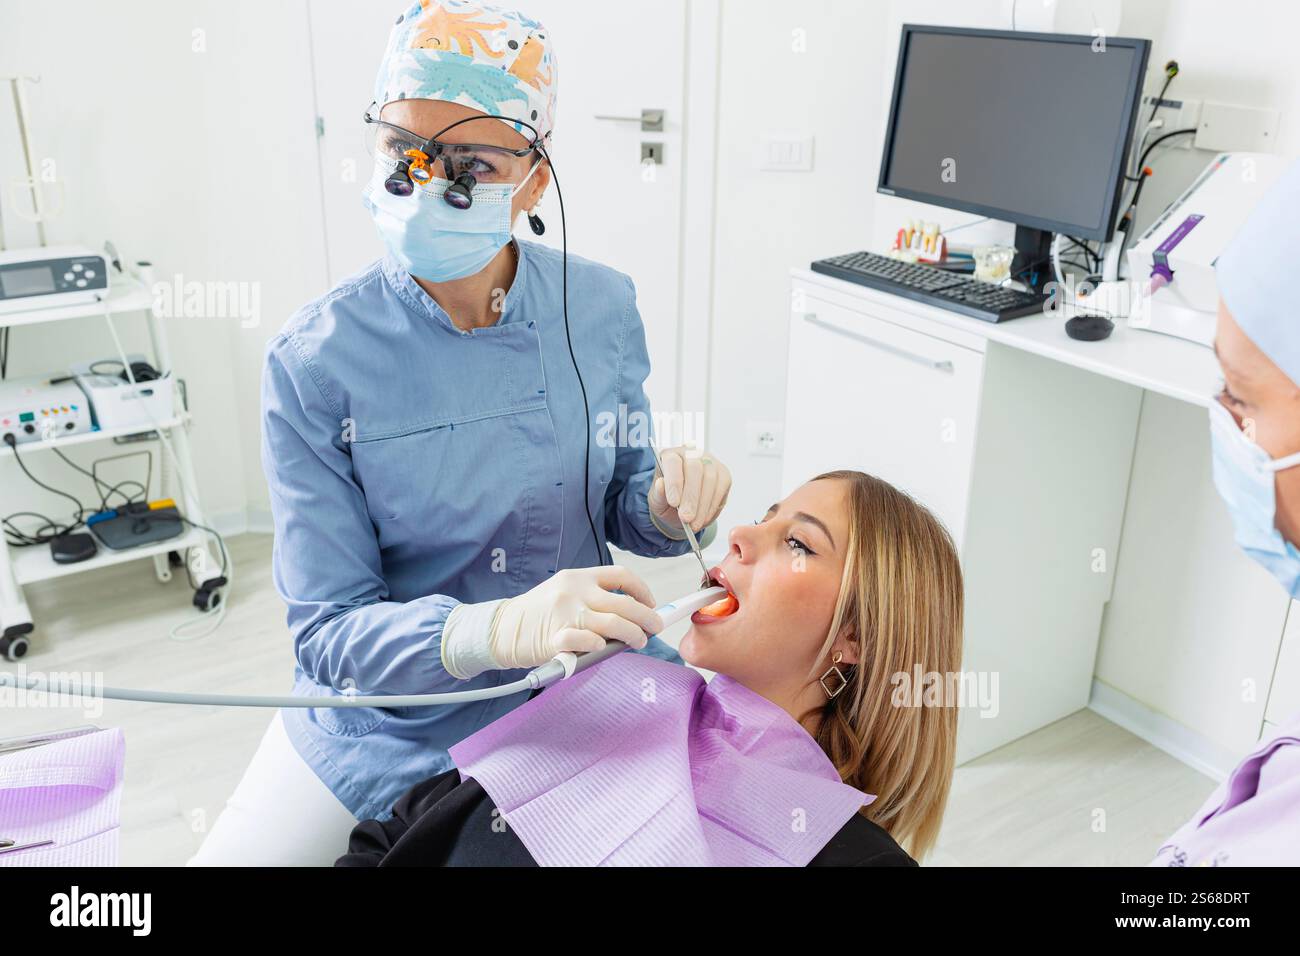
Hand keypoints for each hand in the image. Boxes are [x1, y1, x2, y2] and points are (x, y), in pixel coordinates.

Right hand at [487, 566, 663, 668]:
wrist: (502, 628)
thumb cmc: (539, 614)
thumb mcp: (565, 593)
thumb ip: (593, 600)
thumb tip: (632, 617)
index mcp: (579, 577)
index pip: (622, 576)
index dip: (643, 590)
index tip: (651, 604)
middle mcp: (575, 591)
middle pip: (624, 603)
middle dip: (647, 618)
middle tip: (655, 628)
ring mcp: (566, 613)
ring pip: (614, 623)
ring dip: (633, 635)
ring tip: (638, 642)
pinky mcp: (556, 637)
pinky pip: (588, 641)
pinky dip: (601, 646)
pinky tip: (604, 648)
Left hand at [648, 446, 731, 533]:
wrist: (680, 508)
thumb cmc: (667, 500)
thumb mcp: (657, 500)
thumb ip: (658, 493)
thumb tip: (660, 484)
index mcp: (670, 455)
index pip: (673, 462)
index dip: (674, 482)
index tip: (674, 503)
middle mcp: (691, 454)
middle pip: (695, 468)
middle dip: (691, 497)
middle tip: (686, 518)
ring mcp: (709, 462)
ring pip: (710, 479)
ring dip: (702, 505)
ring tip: (694, 523)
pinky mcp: (723, 474)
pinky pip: (721, 488)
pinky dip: (712, 506)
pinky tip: (703, 518)